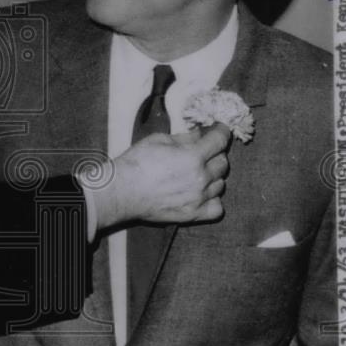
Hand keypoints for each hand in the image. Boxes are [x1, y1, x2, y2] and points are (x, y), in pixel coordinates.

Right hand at [82, 125, 231, 229]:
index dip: (222, 132)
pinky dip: (212, 200)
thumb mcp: (159, 140)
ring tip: (197, 174)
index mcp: (193, 156)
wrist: (122, 191)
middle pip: (223, 162)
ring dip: (212, 177)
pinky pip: (217, 208)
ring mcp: (199, 198)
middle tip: (202, 152)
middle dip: (214, 154)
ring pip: (221, 184)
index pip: (220, 140)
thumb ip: (184, 138)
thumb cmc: (136, 163)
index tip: (220, 130)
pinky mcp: (193, 214)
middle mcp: (200, 178)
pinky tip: (201, 194)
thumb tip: (200, 135)